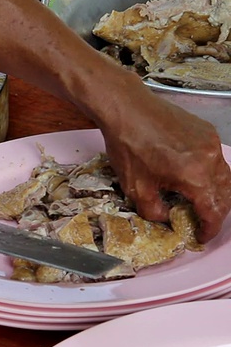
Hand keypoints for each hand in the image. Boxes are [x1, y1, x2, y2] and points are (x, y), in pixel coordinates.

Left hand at [100, 91, 230, 242]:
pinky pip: (216, 159)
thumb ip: (154, 210)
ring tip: (198, 202)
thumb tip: (165, 218)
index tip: (200, 237)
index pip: (213, 211)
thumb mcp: (135, 187)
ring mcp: (211, 142)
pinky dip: (210, 173)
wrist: (126, 108)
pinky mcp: (206, 131)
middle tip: (200, 222)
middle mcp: (210, 159)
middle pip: (225, 195)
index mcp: (196, 176)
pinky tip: (193, 177)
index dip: (209, 229)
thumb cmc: (128, 146)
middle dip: (215, 213)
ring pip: (225, 176)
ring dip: (216, 193)